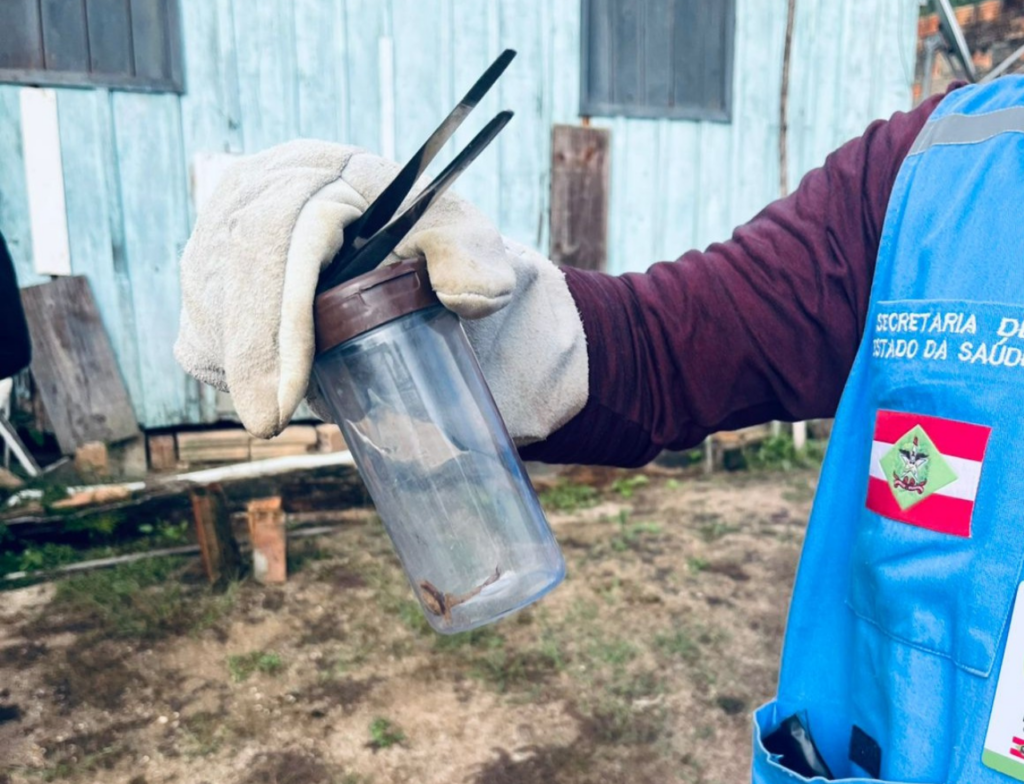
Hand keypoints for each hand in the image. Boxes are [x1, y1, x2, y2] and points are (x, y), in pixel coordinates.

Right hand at [175, 140, 586, 442]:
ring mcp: (223, 234)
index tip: (290, 389)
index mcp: (314, 172)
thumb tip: (467, 295)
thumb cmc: (440, 252)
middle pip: (227, 274)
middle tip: (271, 423)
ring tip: (277, 407)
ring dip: (237, 363)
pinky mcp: (211, 277)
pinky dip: (224, 364)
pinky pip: (200, 328)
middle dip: (246, 355)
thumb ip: (476, 259)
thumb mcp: (468, 244)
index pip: (277, 237)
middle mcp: (254, 193)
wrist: (416, 263)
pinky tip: (258, 389)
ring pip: (208, 306)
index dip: (277, 314)